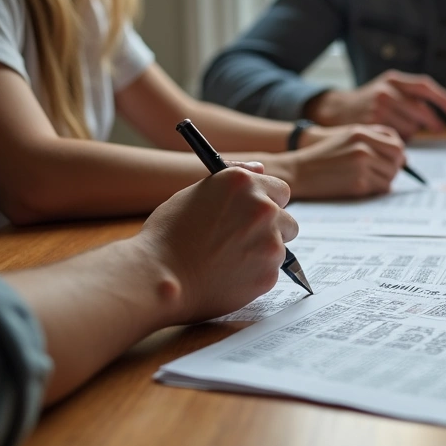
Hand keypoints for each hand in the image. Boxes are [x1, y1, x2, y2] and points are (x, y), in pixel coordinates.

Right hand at [138, 162, 298, 322]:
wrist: (158, 276)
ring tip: (228, 259)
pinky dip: (255, 275)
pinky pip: (270, 271)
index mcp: (243, 183)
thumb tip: (261, 169)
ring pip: (280, 247)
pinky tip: (227, 276)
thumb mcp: (196, 194)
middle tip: (243, 240)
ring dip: (263, 252)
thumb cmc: (168, 234)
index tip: (256, 214)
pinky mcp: (270, 273)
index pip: (280, 190)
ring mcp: (270, 242)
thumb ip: (234, 182)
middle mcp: (263, 208)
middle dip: (271, 230)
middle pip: (287, 220)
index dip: (268, 203)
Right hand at [287, 125, 405, 198]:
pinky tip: (365, 186)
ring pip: (391, 175)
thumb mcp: (347, 137)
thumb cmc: (324, 155)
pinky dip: (377, 189)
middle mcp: (363, 147)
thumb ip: (373, 139)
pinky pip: (381, 188)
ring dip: (385, 180)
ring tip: (371, 180)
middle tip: (385, 173)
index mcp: (361, 133)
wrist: (299, 171)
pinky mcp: (358, 184)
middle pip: (397, 158)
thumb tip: (403, 155)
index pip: (396, 142)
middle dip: (395, 167)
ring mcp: (361, 166)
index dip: (398, 153)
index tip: (394, 160)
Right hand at [307, 70, 445, 138]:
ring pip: (411, 128)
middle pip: (420, 111)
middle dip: (430, 122)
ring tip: (396, 132)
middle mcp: (386, 91)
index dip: (442, 98)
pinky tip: (387, 143)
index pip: (424, 86)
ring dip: (410, 134)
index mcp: (392, 80)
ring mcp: (378, 108)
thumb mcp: (384, 92)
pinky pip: (397, 140)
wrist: (332, 114)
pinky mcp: (372, 125)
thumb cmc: (364, 107)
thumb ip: (406, 100)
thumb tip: (433, 122)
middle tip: (439, 129)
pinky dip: (398, 144)